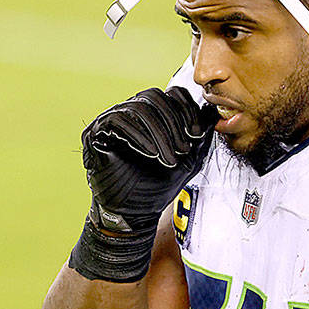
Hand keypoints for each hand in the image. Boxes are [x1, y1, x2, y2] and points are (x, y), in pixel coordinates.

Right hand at [69, 87, 216, 281]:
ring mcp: (110, 120)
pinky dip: (138, 137)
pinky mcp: (96, 132)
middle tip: (184, 150)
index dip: (187, 110)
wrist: (134, 213)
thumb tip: (213, 111)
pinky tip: (151, 154)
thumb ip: (200, 135)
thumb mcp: (189, 159)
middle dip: (173, 123)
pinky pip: (117, 122)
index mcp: (151, 114)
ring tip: (169, 159)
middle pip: (154, 97)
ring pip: (138, 109)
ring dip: (159, 134)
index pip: (171, 94)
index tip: (197, 135)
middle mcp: (129, 111)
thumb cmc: (158, 185)